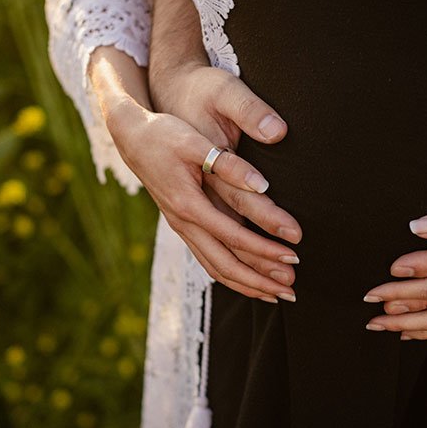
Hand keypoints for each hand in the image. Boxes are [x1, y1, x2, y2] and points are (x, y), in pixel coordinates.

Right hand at [146, 0, 301, 299]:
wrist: (132, 135)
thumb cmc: (166, 132)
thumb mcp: (196, 141)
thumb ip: (230, 164)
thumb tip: (263, 185)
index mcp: (189, 203)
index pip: (234, 236)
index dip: (265, 248)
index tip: (294, 255)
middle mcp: (184, 223)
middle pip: (225, 262)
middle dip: (261, 278)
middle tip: (293, 290)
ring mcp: (181, 227)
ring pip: (215, 266)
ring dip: (248, 283)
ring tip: (278, 295)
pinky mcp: (183, 224)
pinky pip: (208, 259)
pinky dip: (231, 274)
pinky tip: (249, 282)